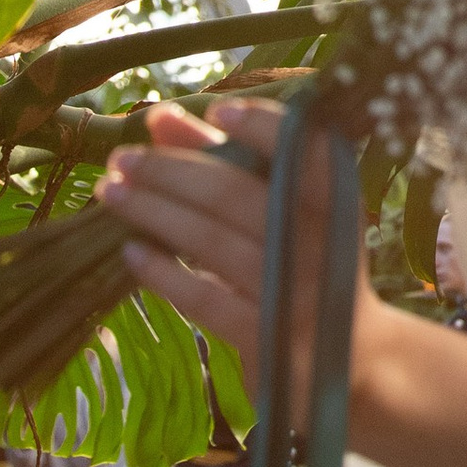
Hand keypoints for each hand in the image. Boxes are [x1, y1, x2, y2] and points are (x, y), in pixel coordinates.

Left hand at [98, 103, 375, 406]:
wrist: (355, 357)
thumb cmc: (309, 263)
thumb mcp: (283, 208)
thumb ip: (226, 158)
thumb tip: (161, 118)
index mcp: (335, 201)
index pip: (305, 153)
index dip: (264, 127)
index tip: (218, 109)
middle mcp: (318, 244)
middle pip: (236, 195)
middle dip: (172, 170)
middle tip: (123, 156)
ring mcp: (293, 294)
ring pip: (213, 243)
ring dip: (157, 212)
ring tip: (111, 192)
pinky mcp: (267, 338)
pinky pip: (207, 300)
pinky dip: (165, 274)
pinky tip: (131, 251)